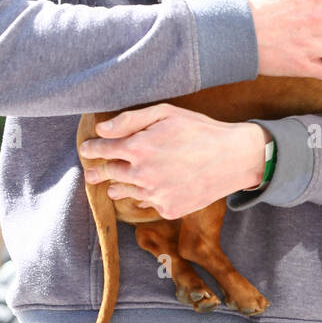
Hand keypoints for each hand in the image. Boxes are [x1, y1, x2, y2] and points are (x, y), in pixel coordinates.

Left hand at [81, 106, 267, 218]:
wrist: (235, 158)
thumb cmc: (201, 130)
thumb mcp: (167, 113)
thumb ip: (131, 120)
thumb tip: (101, 129)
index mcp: (139, 147)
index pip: (102, 149)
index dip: (91, 149)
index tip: (86, 149)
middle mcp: (142, 174)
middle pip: (108, 173)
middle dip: (98, 170)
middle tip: (92, 172)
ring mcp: (155, 195)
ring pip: (123, 191)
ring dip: (118, 186)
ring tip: (117, 184)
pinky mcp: (168, 209)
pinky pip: (146, 204)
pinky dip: (145, 197)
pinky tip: (151, 189)